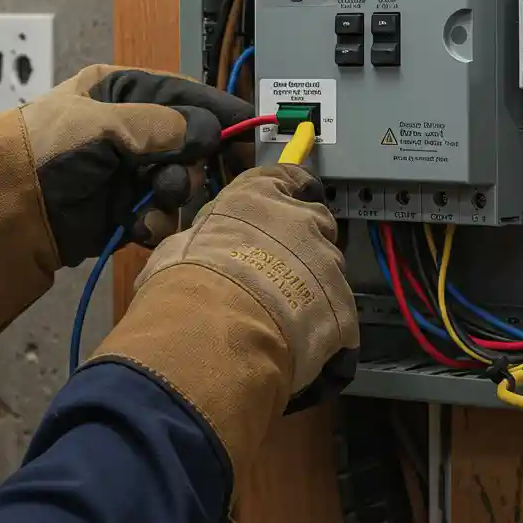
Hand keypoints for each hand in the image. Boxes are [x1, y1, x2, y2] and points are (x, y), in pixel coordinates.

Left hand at [0, 65, 252, 337]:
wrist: (1, 208)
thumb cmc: (44, 151)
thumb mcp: (104, 125)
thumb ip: (163, 126)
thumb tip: (208, 132)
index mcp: (125, 92)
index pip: (189, 96)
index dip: (222, 116)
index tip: (250, 138)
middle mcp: (131, 129)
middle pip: (193, 145)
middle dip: (196, 165)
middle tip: (189, 178)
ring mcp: (127, 173)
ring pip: (182, 184)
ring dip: (174, 197)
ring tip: (152, 202)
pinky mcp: (121, 212)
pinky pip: (159, 217)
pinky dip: (154, 224)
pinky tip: (136, 227)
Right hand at [87, 165, 359, 486]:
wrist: (213, 327)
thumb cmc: (187, 279)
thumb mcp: (180, 246)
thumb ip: (205, 240)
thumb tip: (197, 250)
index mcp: (260, 195)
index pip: (287, 176)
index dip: (291, 188)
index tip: (294, 196)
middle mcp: (301, 219)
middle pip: (316, 223)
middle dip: (304, 243)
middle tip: (278, 272)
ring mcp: (328, 262)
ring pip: (329, 271)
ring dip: (313, 288)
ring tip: (285, 316)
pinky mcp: (342, 305)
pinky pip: (337, 315)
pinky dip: (324, 329)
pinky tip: (299, 347)